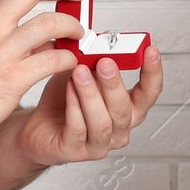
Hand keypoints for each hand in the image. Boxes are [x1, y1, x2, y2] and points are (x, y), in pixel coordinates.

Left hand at [15, 46, 163, 165]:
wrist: (36, 126)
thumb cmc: (62, 100)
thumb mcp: (82, 72)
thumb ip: (95, 58)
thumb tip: (103, 38)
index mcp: (128, 109)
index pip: (149, 94)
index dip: (153, 73)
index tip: (150, 51)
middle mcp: (118, 129)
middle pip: (125, 110)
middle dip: (114, 84)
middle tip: (105, 62)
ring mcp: (98, 143)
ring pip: (102, 122)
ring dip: (92, 95)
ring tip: (80, 72)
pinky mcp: (75, 151)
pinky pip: (78, 129)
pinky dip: (74, 107)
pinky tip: (69, 89)